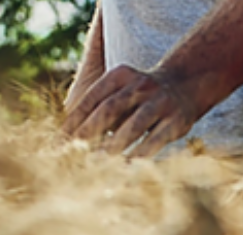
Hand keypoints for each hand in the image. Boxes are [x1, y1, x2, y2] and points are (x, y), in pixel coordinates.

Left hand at [61, 65, 201, 158]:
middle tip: (73, 150)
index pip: (91, 98)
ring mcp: (159, 101)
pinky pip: (155, 139)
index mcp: (119, 76)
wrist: (184, 83)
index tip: (58, 140)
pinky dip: (140, 153)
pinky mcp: (175, 120)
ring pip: (133, 125)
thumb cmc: (138, 94)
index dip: (74, 120)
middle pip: (110, 108)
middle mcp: (139, 85)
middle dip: (90, 130)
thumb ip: (98, 107)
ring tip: (96, 161)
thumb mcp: (119, 89)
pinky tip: (127, 166)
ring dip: (114, 145)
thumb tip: (67, 136)